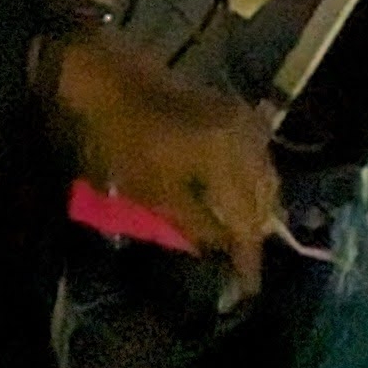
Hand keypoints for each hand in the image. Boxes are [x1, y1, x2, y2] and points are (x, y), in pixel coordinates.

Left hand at [48, 36, 281, 297]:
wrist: (101, 73)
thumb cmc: (118, 138)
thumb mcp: (151, 192)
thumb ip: (194, 226)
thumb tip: (224, 253)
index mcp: (229, 158)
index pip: (250, 223)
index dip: (248, 261)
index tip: (245, 293)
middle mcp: (247, 137)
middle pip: (265, 199)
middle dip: (255, 234)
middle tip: (240, 267)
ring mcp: (242, 119)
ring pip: (264, 176)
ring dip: (255, 208)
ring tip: (236, 237)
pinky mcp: (231, 109)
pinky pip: (254, 155)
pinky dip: (248, 180)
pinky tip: (233, 198)